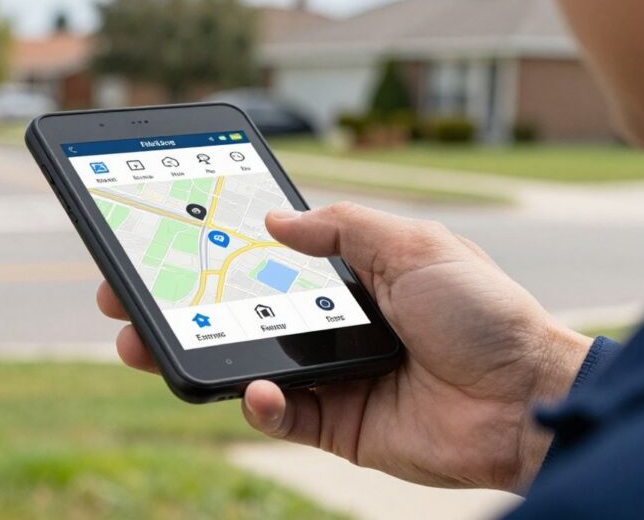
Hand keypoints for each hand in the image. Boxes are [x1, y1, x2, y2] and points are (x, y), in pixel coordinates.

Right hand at [97, 202, 591, 492]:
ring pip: (237, 362)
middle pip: (229, 310)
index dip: (208, 249)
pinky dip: (256, 404)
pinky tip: (256, 389)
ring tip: (140, 344)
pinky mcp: (330, 422)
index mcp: (344, 276)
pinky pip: (275, 415)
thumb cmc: (480, 311)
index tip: (159, 237)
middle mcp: (325, 323)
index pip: (259, 259)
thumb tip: (275, 220)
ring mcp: (323, 374)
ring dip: (185, 352)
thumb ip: (342, 227)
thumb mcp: (413, 245)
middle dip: (171, 302)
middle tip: (120, 293)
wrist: (523, 398)